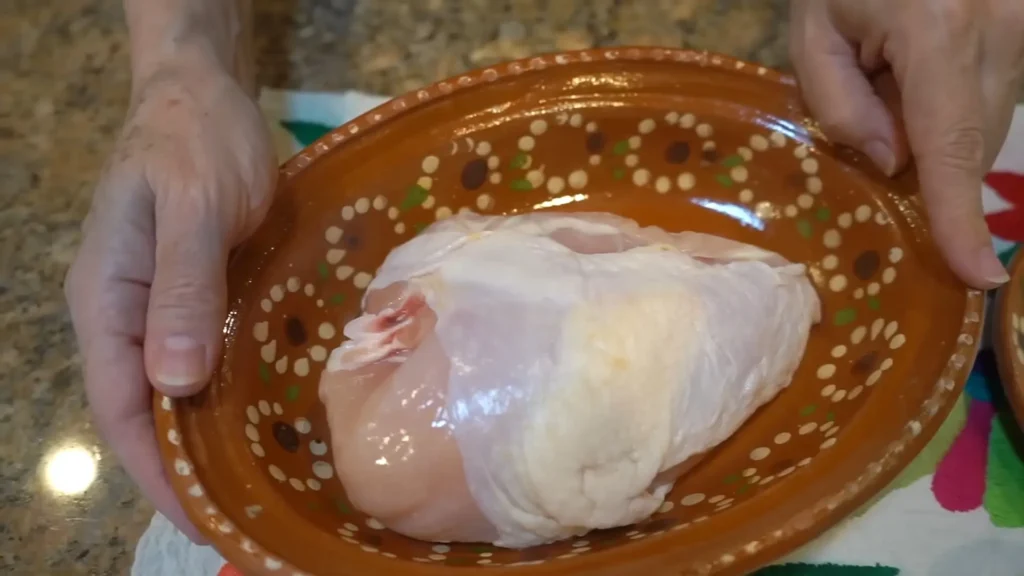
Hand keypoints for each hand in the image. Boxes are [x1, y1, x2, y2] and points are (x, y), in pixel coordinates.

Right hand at [64, 56, 276, 540]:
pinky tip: (268, 416)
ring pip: (178, 389)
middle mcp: (127, 314)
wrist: (206, 96)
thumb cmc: (196, 142)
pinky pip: (207, 357)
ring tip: (260, 483)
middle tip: (243, 514)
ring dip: (210, 437)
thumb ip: (182, 289)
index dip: (156, 470)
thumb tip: (175, 383)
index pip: (121, 408)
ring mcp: (162, 305)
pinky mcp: (198, 293)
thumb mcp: (192, 208)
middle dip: (184, 468)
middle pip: (146, 411)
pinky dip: (230, 394)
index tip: (201, 518)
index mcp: (107, 302)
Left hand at [790, 0, 1023, 287]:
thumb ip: (840, 103)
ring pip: (988, 118)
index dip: (961, 217)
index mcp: (938, 29)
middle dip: (921, 148)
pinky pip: (999, 93)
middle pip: (970, 138)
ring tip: (899, 66)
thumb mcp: (815, 30)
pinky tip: (925, 60)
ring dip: (940, 119)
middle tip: (877, 89)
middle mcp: (1002, 28)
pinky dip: (958, 98)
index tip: (980, 273)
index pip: (950, 146)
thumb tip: (893, 161)